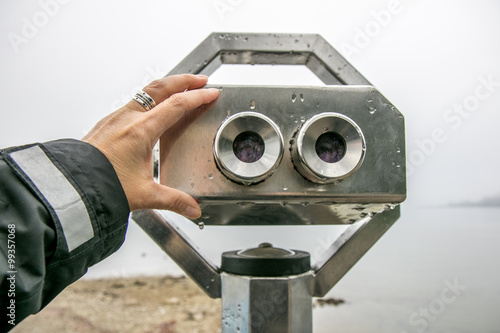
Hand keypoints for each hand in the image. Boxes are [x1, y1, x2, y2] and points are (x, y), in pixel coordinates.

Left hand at [83, 74, 218, 217]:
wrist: (72, 185)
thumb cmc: (102, 185)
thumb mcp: (144, 194)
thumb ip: (173, 200)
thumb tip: (192, 209)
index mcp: (141, 131)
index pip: (177, 105)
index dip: (198, 97)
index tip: (211, 93)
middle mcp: (128, 119)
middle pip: (161, 87)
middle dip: (185, 80)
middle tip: (200, 80)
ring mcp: (116, 118)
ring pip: (146, 92)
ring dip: (167, 87)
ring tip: (179, 90)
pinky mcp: (107, 123)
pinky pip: (134, 102)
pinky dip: (150, 99)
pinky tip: (152, 110)